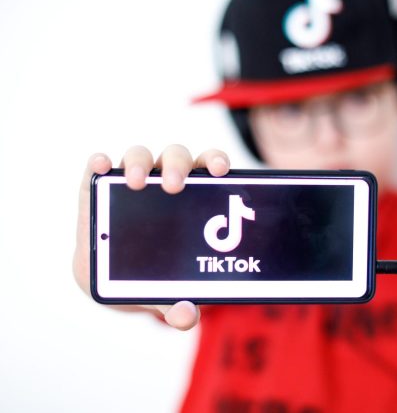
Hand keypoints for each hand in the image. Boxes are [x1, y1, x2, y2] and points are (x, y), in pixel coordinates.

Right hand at [72, 145, 230, 329]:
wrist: (110, 276)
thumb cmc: (151, 273)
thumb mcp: (165, 291)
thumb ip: (178, 304)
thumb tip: (186, 318)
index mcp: (193, 196)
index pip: (208, 166)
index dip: (215, 160)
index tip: (220, 169)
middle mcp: (164, 180)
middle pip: (176, 158)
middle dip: (178, 166)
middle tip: (175, 186)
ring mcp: (132, 181)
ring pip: (139, 156)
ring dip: (139, 163)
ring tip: (137, 182)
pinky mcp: (99, 186)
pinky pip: (100, 167)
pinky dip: (101, 163)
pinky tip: (102, 166)